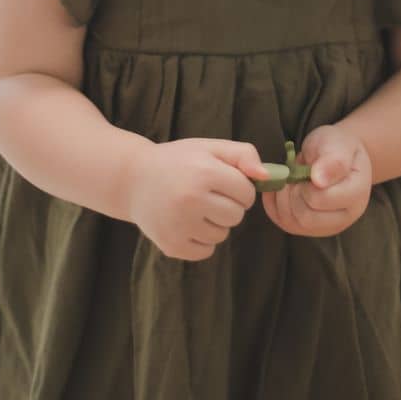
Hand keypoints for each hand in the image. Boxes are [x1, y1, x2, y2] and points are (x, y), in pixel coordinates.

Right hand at [122, 136, 270, 260]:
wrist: (133, 179)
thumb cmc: (179, 162)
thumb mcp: (210, 148)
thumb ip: (244, 155)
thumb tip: (267, 176)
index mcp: (204, 172)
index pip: (247, 193)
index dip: (239, 187)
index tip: (222, 181)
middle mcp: (191, 200)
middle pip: (236, 216)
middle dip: (228, 206)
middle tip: (206, 194)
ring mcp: (179, 225)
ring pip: (222, 235)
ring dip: (214, 223)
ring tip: (193, 207)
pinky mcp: (171, 245)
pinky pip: (206, 251)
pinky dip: (201, 240)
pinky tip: (185, 222)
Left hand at [259, 125, 371, 237]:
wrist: (337, 154)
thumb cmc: (338, 146)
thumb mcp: (338, 143)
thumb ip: (333, 160)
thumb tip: (319, 181)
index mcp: (356, 194)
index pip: (321, 199)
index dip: (306, 183)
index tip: (307, 167)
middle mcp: (345, 217)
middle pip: (306, 217)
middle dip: (292, 193)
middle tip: (295, 173)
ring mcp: (327, 227)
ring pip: (292, 223)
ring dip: (282, 198)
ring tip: (291, 180)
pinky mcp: (310, 229)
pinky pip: (284, 223)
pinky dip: (275, 204)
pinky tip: (282, 187)